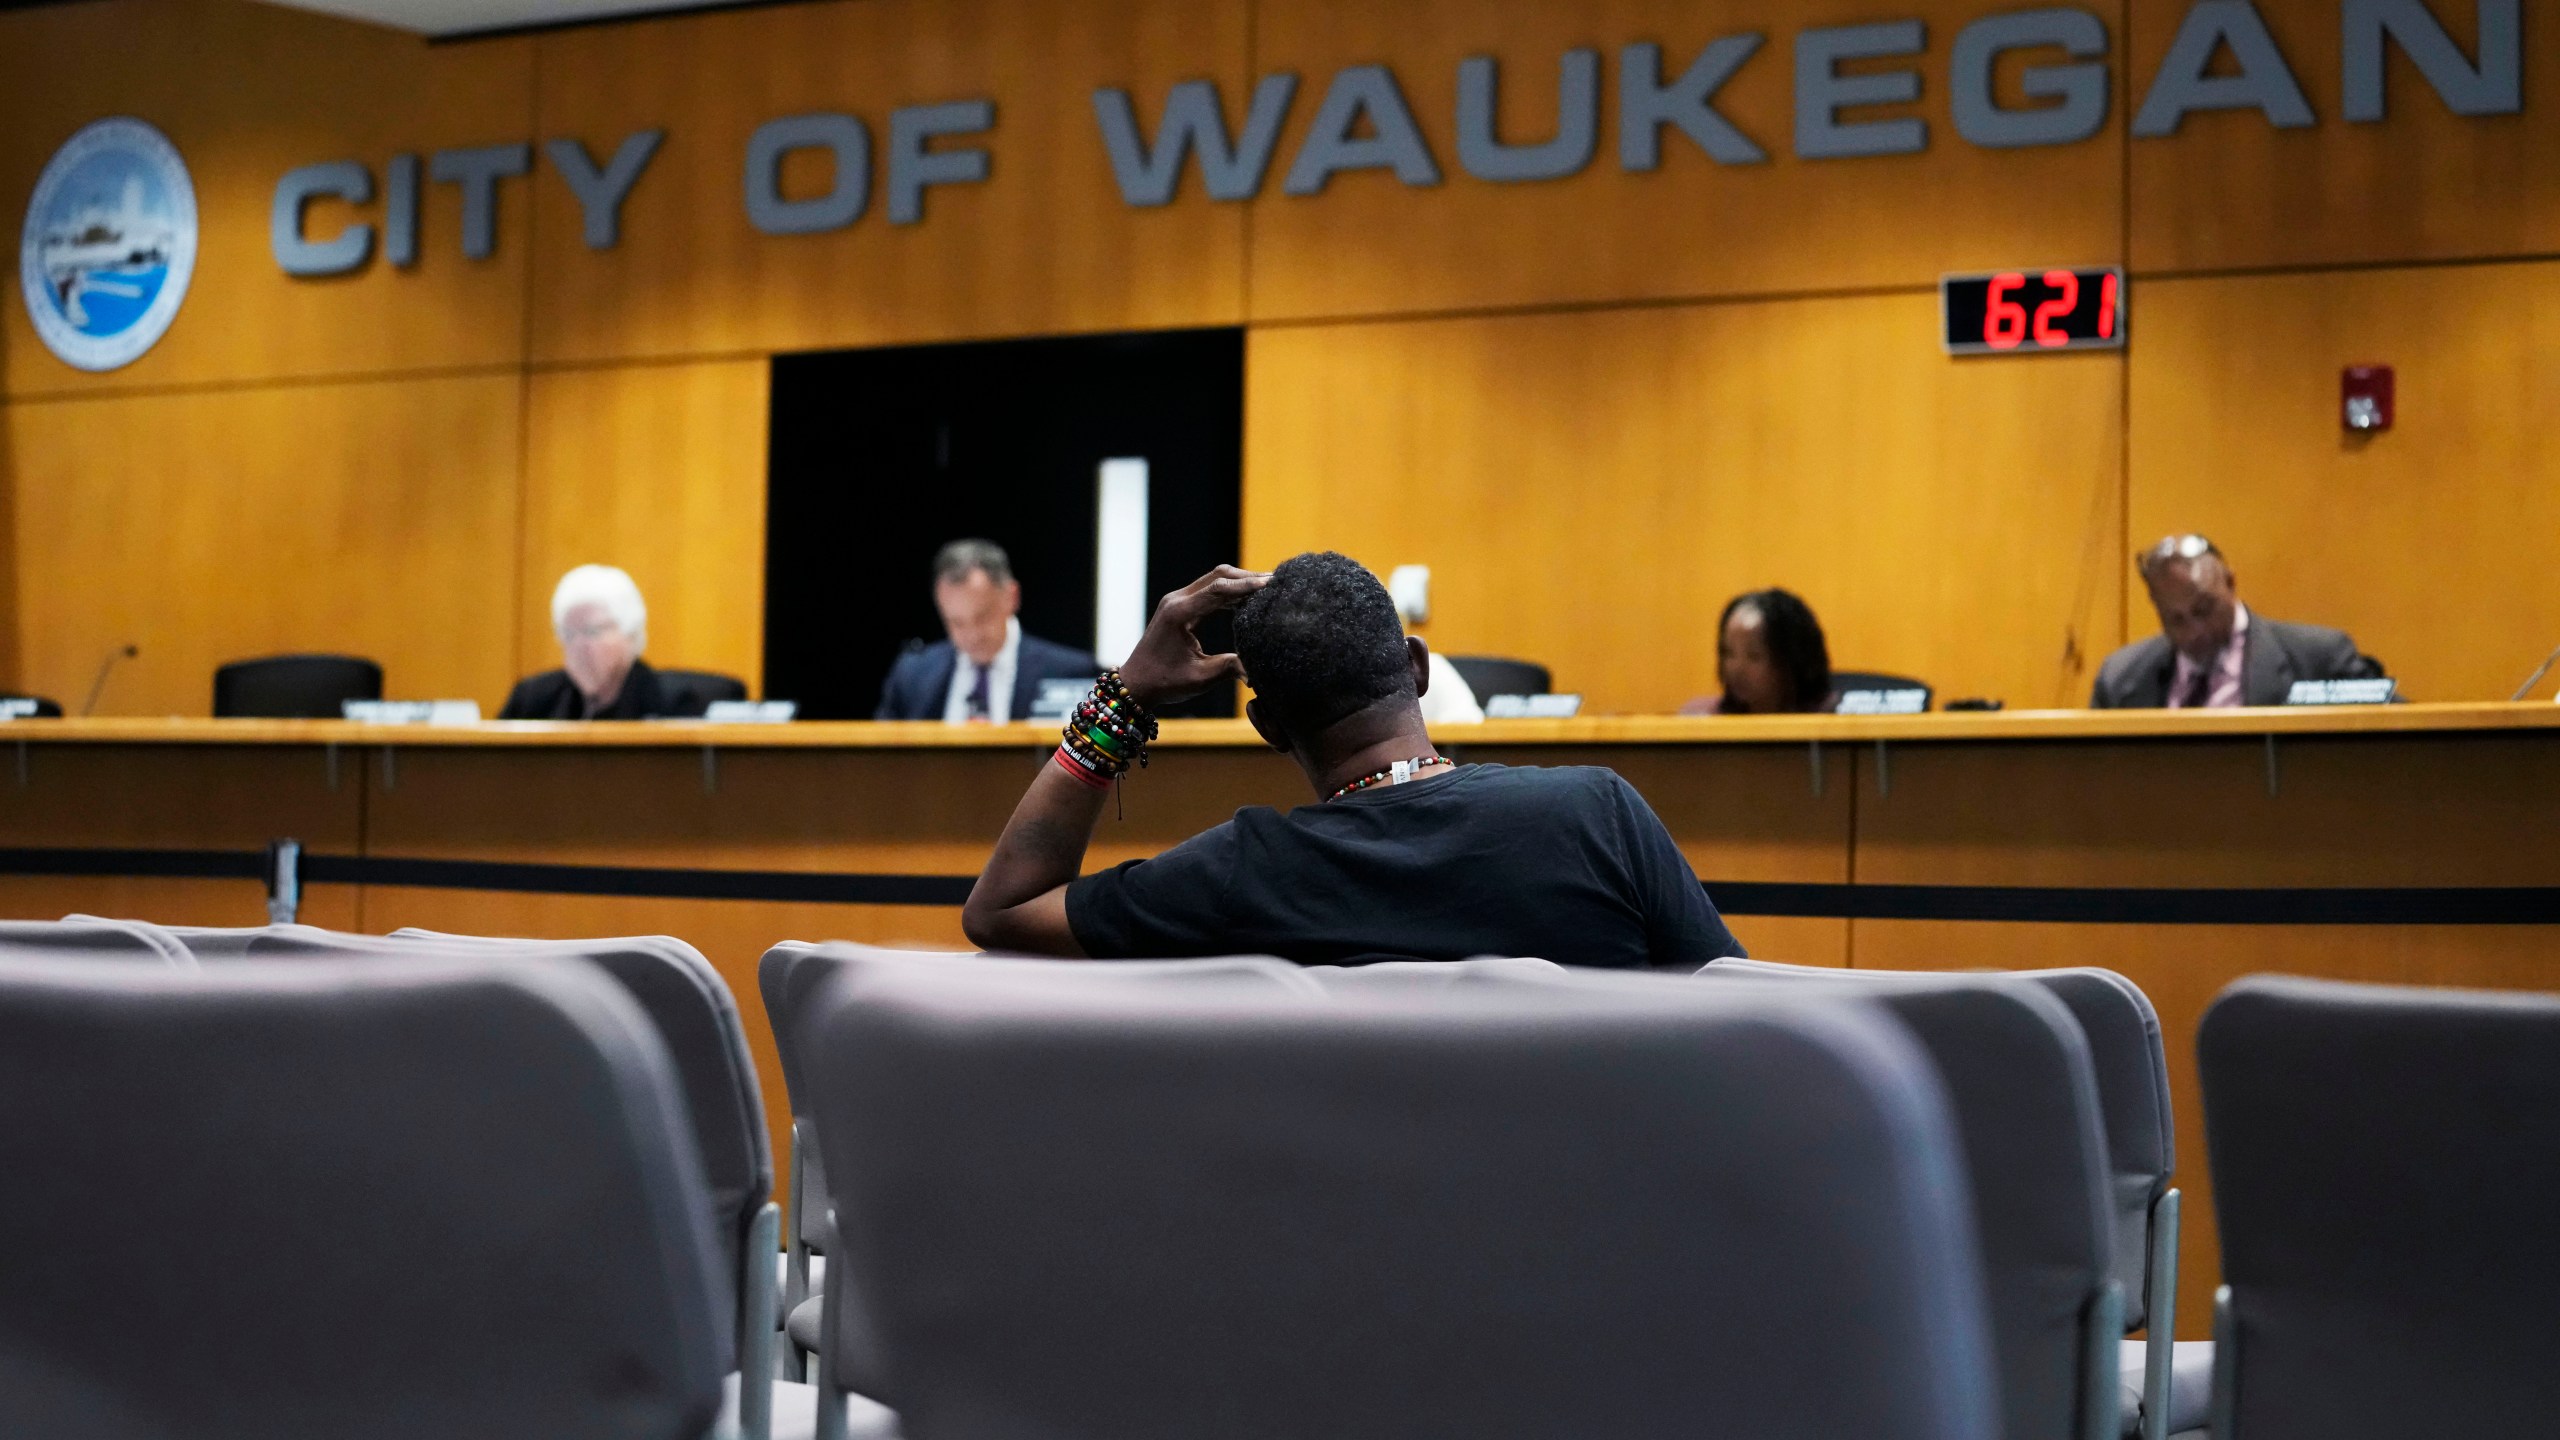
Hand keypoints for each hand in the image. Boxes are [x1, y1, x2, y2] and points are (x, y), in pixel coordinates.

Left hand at [1116, 565, 1268, 709]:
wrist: (1136, 684)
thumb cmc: (1164, 682)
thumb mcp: (1200, 678)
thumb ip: (1230, 668)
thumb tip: (1256, 672)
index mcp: (1180, 613)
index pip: (1219, 590)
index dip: (1247, 585)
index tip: (1271, 583)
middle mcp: (1176, 600)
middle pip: (1217, 576)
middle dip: (1247, 578)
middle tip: (1275, 582)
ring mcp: (1176, 601)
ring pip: (1213, 580)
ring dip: (1238, 583)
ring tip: (1266, 588)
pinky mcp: (1179, 606)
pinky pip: (1207, 591)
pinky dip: (1228, 592)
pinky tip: (1247, 600)